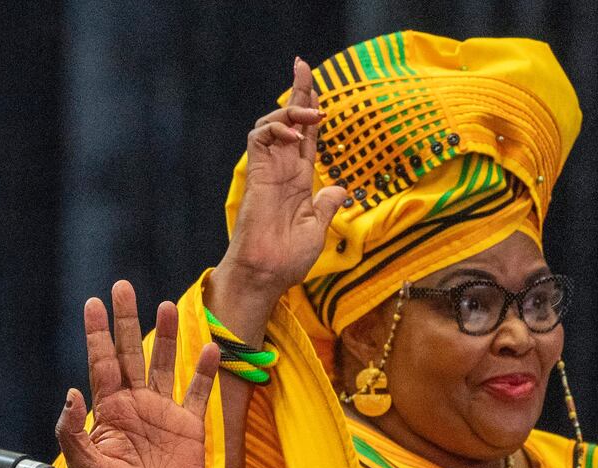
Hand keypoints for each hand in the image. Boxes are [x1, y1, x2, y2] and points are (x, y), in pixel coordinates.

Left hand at [56, 281, 220, 467]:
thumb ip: (73, 432)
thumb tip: (70, 392)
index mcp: (108, 412)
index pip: (100, 364)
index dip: (97, 334)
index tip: (93, 304)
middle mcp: (135, 405)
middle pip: (130, 353)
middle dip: (126, 321)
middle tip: (122, 287)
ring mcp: (163, 414)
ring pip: (164, 364)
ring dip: (166, 335)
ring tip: (166, 305)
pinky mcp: (189, 428)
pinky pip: (198, 393)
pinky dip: (204, 371)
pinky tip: (209, 346)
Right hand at [220, 57, 347, 302]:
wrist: (267, 273)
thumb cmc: (288, 259)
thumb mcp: (318, 228)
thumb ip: (327, 205)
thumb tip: (341, 188)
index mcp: (299, 181)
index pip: (306, 137)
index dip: (310, 111)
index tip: (317, 89)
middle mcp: (283, 171)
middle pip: (290, 120)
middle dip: (298, 92)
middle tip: (303, 65)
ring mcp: (268, 171)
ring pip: (272, 123)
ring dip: (292, 111)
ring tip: (311, 114)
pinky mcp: (256, 174)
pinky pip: (259, 138)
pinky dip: (276, 128)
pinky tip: (293, 135)